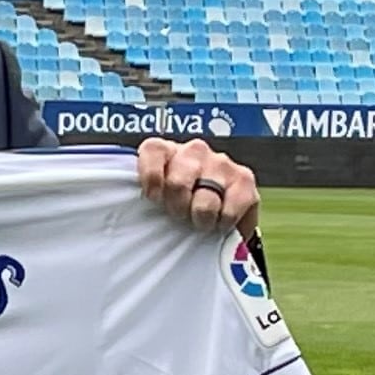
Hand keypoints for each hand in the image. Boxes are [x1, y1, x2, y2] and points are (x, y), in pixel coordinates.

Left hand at [137, 135, 259, 237]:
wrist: (218, 222)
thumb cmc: (179, 209)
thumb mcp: (156, 201)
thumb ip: (145, 198)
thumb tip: (129, 216)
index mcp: (166, 151)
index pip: (152, 151)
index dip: (152, 179)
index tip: (154, 199)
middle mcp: (194, 151)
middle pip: (178, 183)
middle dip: (177, 208)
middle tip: (180, 216)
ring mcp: (221, 163)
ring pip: (204, 201)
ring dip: (201, 219)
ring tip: (200, 222)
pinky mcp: (245, 179)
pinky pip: (230, 209)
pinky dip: (223, 223)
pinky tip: (219, 223)